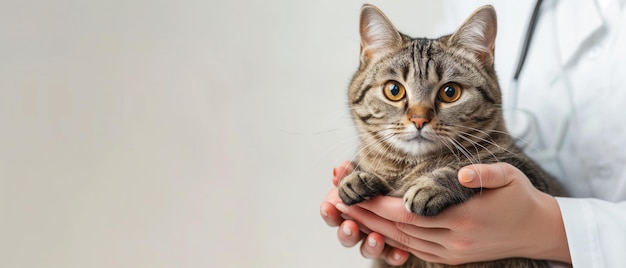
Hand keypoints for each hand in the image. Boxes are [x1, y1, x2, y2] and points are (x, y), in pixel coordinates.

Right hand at [320, 161, 409, 264]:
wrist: (405, 189)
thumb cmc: (379, 181)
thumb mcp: (364, 172)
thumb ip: (349, 171)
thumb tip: (338, 170)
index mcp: (347, 210)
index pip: (332, 215)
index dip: (328, 213)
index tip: (328, 208)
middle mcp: (358, 229)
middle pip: (346, 237)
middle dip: (346, 233)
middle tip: (350, 226)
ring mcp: (373, 240)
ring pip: (366, 249)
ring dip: (369, 245)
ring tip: (376, 238)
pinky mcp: (392, 249)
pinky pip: (391, 256)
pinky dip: (394, 255)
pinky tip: (401, 252)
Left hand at [335, 162, 571, 264]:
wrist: (537, 230)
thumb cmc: (518, 198)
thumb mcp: (508, 176)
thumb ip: (484, 174)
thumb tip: (462, 173)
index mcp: (462, 218)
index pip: (408, 213)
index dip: (379, 205)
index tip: (356, 195)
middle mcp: (453, 240)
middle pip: (399, 230)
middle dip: (367, 218)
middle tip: (341, 205)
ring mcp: (452, 252)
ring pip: (404, 242)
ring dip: (375, 229)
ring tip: (352, 216)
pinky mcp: (452, 257)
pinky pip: (416, 250)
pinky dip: (394, 240)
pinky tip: (378, 230)